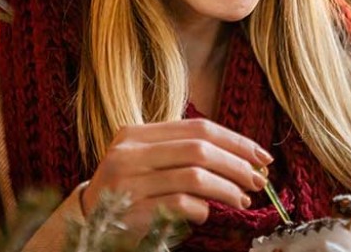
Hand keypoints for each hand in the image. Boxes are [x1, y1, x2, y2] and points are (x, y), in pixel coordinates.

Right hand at [80, 119, 273, 239]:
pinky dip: (201, 209)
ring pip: (194, 178)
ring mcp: (129, 183)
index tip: (261, 155)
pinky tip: (206, 213)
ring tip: (242, 199)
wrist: (88, 222)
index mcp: (136, 134)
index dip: (235, 141)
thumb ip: (184, 152)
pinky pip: (181, 205)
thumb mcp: (149, 160)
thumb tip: (246, 157)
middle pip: (199, 150)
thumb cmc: (131, 188)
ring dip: (227, 189)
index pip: (198, 128)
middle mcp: (129, 154)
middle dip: (237, 165)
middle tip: (258, 180)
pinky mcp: (133, 212)